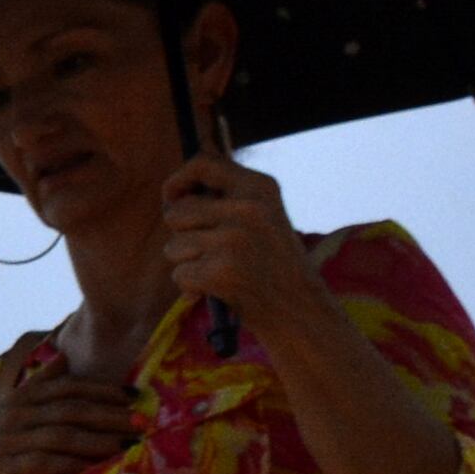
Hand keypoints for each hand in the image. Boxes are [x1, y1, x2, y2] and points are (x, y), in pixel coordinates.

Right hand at [0, 365, 139, 473]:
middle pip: (72, 409)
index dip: (102, 389)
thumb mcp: (12, 407)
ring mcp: (11, 439)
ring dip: (98, 440)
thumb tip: (61, 357)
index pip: (68, 386)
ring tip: (126, 446)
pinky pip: (45, 462)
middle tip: (140, 421)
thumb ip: (39, 383)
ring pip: (63, 435)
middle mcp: (18, 413)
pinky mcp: (6, 465)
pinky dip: (72, 464)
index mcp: (22, 397)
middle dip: (110, 414)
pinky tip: (94, 468)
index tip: (133, 395)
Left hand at [157, 142, 314, 324]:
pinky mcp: (221, 271)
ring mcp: (234, 239)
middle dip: (180, 235)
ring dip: (187, 263)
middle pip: (176, 212)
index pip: (202, 162)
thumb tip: (175, 191)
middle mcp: (248, 208)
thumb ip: (228, 198)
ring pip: (174, 245)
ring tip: (220, 272)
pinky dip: (190, 287)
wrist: (302, 311)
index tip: (172, 198)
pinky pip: (179, 273)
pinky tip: (216, 290)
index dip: (178, 180)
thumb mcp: (265, 218)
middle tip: (205, 251)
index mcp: (260, 187)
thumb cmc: (275, 266)